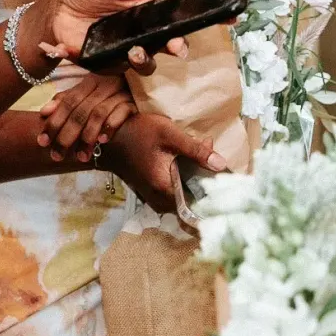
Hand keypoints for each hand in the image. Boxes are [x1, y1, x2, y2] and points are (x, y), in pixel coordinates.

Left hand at [17, 0, 189, 76]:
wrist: (55, 10)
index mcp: (142, 9)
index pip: (167, 16)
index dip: (180, 22)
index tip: (183, 27)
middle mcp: (138, 32)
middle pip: (164, 43)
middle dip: (174, 46)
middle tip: (175, 47)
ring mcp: (123, 49)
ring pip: (145, 62)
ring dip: (145, 60)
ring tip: (136, 52)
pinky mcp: (105, 62)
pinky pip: (112, 68)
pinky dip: (104, 63)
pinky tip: (81, 50)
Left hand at [39, 73, 135, 163]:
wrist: (142, 85)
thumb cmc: (109, 95)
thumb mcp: (87, 95)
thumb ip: (65, 101)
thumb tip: (44, 112)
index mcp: (88, 83)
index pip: (67, 102)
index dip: (54, 122)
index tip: (42, 142)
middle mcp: (103, 84)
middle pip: (80, 111)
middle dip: (66, 135)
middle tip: (57, 156)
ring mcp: (120, 92)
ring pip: (98, 113)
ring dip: (87, 136)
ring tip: (81, 157)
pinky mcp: (135, 101)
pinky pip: (122, 113)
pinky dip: (111, 126)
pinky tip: (103, 141)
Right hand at [98, 114, 227, 213]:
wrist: (111, 136)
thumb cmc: (139, 132)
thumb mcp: (169, 134)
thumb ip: (195, 150)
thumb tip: (221, 164)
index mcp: (164, 187)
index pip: (196, 203)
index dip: (212, 194)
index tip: (224, 183)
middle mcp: (158, 198)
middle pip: (190, 200)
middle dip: (204, 185)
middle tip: (214, 166)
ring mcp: (153, 197)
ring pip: (182, 198)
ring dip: (194, 184)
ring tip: (203, 165)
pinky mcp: (150, 193)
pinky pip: (173, 194)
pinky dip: (183, 184)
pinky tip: (189, 167)